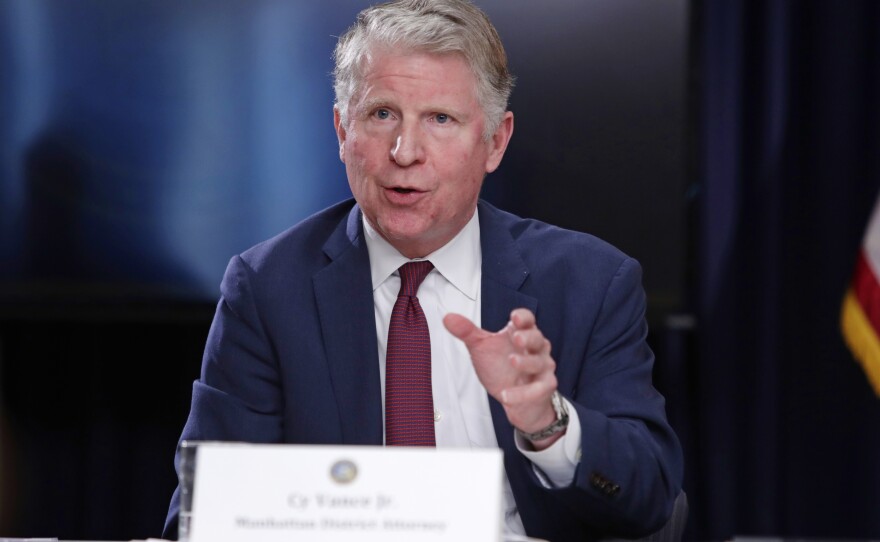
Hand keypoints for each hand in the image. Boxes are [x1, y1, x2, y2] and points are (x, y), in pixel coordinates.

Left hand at [443, 308, 561, 446]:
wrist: (513, 399)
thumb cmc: (501, 368)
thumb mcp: (481, 348)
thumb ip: (467, 332)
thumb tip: (447, 317)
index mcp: (522, 333)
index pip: (527, 320)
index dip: (523, 317)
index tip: (514, 317)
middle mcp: (536, 348)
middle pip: (537, 338)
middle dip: (528, 337)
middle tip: (516, 338)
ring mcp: (542, 368)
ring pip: (538, 362)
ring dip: (526, 362)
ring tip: (511, 361)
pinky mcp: (544, 387)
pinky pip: (538, 389)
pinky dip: (522, 393)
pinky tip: (506, 395)